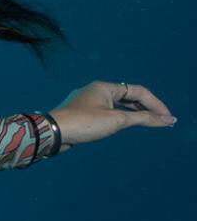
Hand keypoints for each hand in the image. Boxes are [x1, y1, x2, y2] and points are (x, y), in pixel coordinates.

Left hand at [49, 80, 175, 150]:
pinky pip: (105, 112)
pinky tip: (122, 125)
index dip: (155, 104)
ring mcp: (86, 101)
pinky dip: (118, 117)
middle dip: (146, 108)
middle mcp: (95, 90)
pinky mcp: (80, 113)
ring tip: (147, 122)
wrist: (52, 133)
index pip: (137, 91)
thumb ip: (143, 118)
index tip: (167, 118)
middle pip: (127, 96)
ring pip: (116, 105)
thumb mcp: (118, 120)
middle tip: (161, 121)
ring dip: (133, 113)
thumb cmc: (84, 123)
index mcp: (104, 87)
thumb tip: (166, 119)